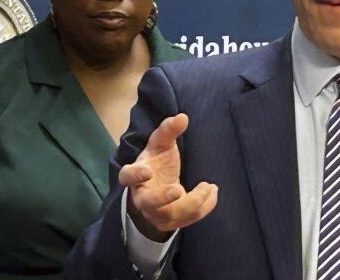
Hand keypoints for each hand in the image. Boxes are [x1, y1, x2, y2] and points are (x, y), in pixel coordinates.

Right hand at [118, 113, 218, 240]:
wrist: (155, 190)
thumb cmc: (156, 164)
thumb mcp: (160, 146)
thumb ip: (168, 131)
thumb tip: (182, 117)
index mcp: (135, 177)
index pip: (127, 177)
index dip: (135, 175)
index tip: (148, 170)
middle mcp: (143, 198)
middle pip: (149, 203)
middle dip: (163, 198)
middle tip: (178, 190)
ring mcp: (156, 213)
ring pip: (173, 214)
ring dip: (194, 201)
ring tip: (210, 187)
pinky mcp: (171, 223)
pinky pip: (189, 219)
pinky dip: (204, 206)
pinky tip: (213, 192)